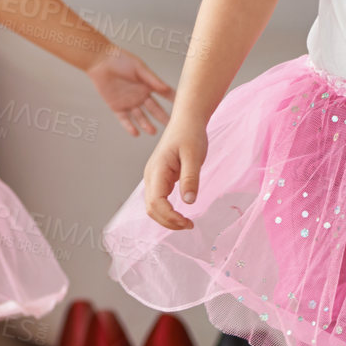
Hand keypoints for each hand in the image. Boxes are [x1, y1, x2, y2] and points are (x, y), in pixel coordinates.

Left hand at [86, 47, 174, 136]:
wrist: (99, 61)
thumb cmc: (120, 60)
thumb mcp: (139, 67)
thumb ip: (152, 79)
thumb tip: (166, 87)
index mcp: (148, 85)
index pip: (165, 95)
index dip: (174, 101)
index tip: (184, 108)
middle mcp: (141, 95)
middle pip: (155, 109)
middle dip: (163, 117)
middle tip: (171, 126)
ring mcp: (129, 102)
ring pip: (140, 117)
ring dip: (146, 124)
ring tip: (153, 131)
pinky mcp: (117, 107)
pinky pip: (124, 119)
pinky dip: (129, 126)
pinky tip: (136, 133)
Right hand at [143, 114, 206, 229]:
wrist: (187, 120)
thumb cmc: (190, 134)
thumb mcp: (194, 156)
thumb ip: (190, 178)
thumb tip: (189, 202)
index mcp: (157, 170)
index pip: (156, 202)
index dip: (170, 217)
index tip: (188, 222)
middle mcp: (151, 175)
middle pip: (151, 208)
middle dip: (168, 222)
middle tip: (189, 225)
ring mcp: (153, 177)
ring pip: (153, 206)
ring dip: (167, 218)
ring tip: (186, 222)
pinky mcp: (160, 178)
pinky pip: (159, 200)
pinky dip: (168, 211)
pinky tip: (181, 213)